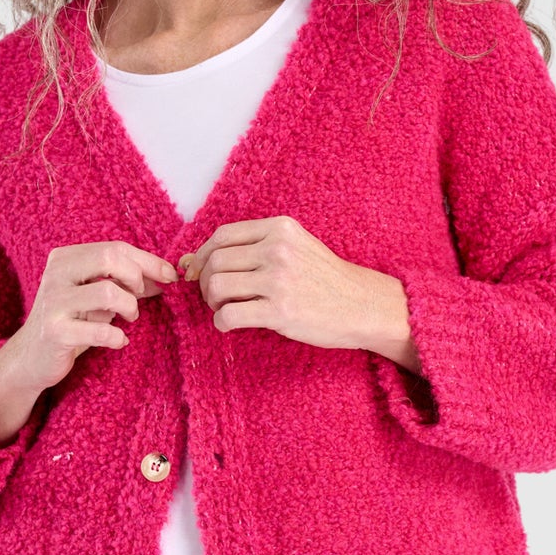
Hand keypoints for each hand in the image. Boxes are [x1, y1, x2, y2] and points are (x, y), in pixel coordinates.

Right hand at [0, 239, 179, 400]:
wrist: (32, 356)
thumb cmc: (71, 321)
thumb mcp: (95, 296)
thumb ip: (125, 282)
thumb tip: (165, 275)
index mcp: (64, 258)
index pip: (115, 248)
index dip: (148, 261)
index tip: (169, 276)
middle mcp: (56, 274)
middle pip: (109, 258)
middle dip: (136, 277)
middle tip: (140, 296)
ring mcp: (54, 303)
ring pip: (107, 292)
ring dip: (129, 306)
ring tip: (130, 318)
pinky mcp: (55, 332)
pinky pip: (100, 331)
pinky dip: (118, 337)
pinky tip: (119, 341)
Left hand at [178, 216, 420, 369]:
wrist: (364, 305)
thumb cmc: (326, 279)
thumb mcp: (296, 247)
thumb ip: (254, 248)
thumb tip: (191, 259)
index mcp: (280, 229)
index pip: (222, 236)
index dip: (203, 255)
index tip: (198, 271)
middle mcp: (277, 250)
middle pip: (216, 261)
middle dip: (205, 281)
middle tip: (214, 297)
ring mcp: (279, 280)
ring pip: (217, 287)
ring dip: (212, 302)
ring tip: (224, 309)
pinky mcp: (280, 311)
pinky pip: (229, 316)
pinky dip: (221, 323)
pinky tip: (231, 325)